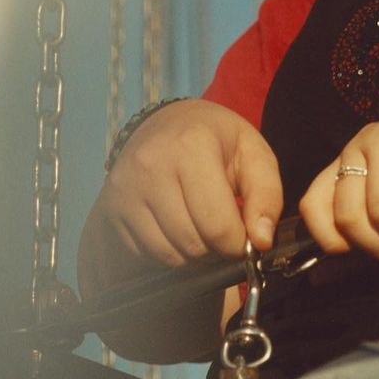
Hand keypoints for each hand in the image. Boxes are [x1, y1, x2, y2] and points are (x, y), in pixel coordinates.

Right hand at [78, 99, 282, 298]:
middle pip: (192, 244)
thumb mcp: (254, 154)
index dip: (238, 244)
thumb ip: (267, 196)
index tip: (245, 238)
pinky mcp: (112, 208)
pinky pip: (144, 253)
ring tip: (201, 226)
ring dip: (191, 253)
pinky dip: (167, 250)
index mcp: (191, 147)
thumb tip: (262, 241)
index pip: (217, 226)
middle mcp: (150, 166)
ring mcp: (125, 189)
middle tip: (222, 230)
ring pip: (167, 254)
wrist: (168, 123)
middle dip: (215, 249)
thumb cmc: (218, 140)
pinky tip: (177, 227)